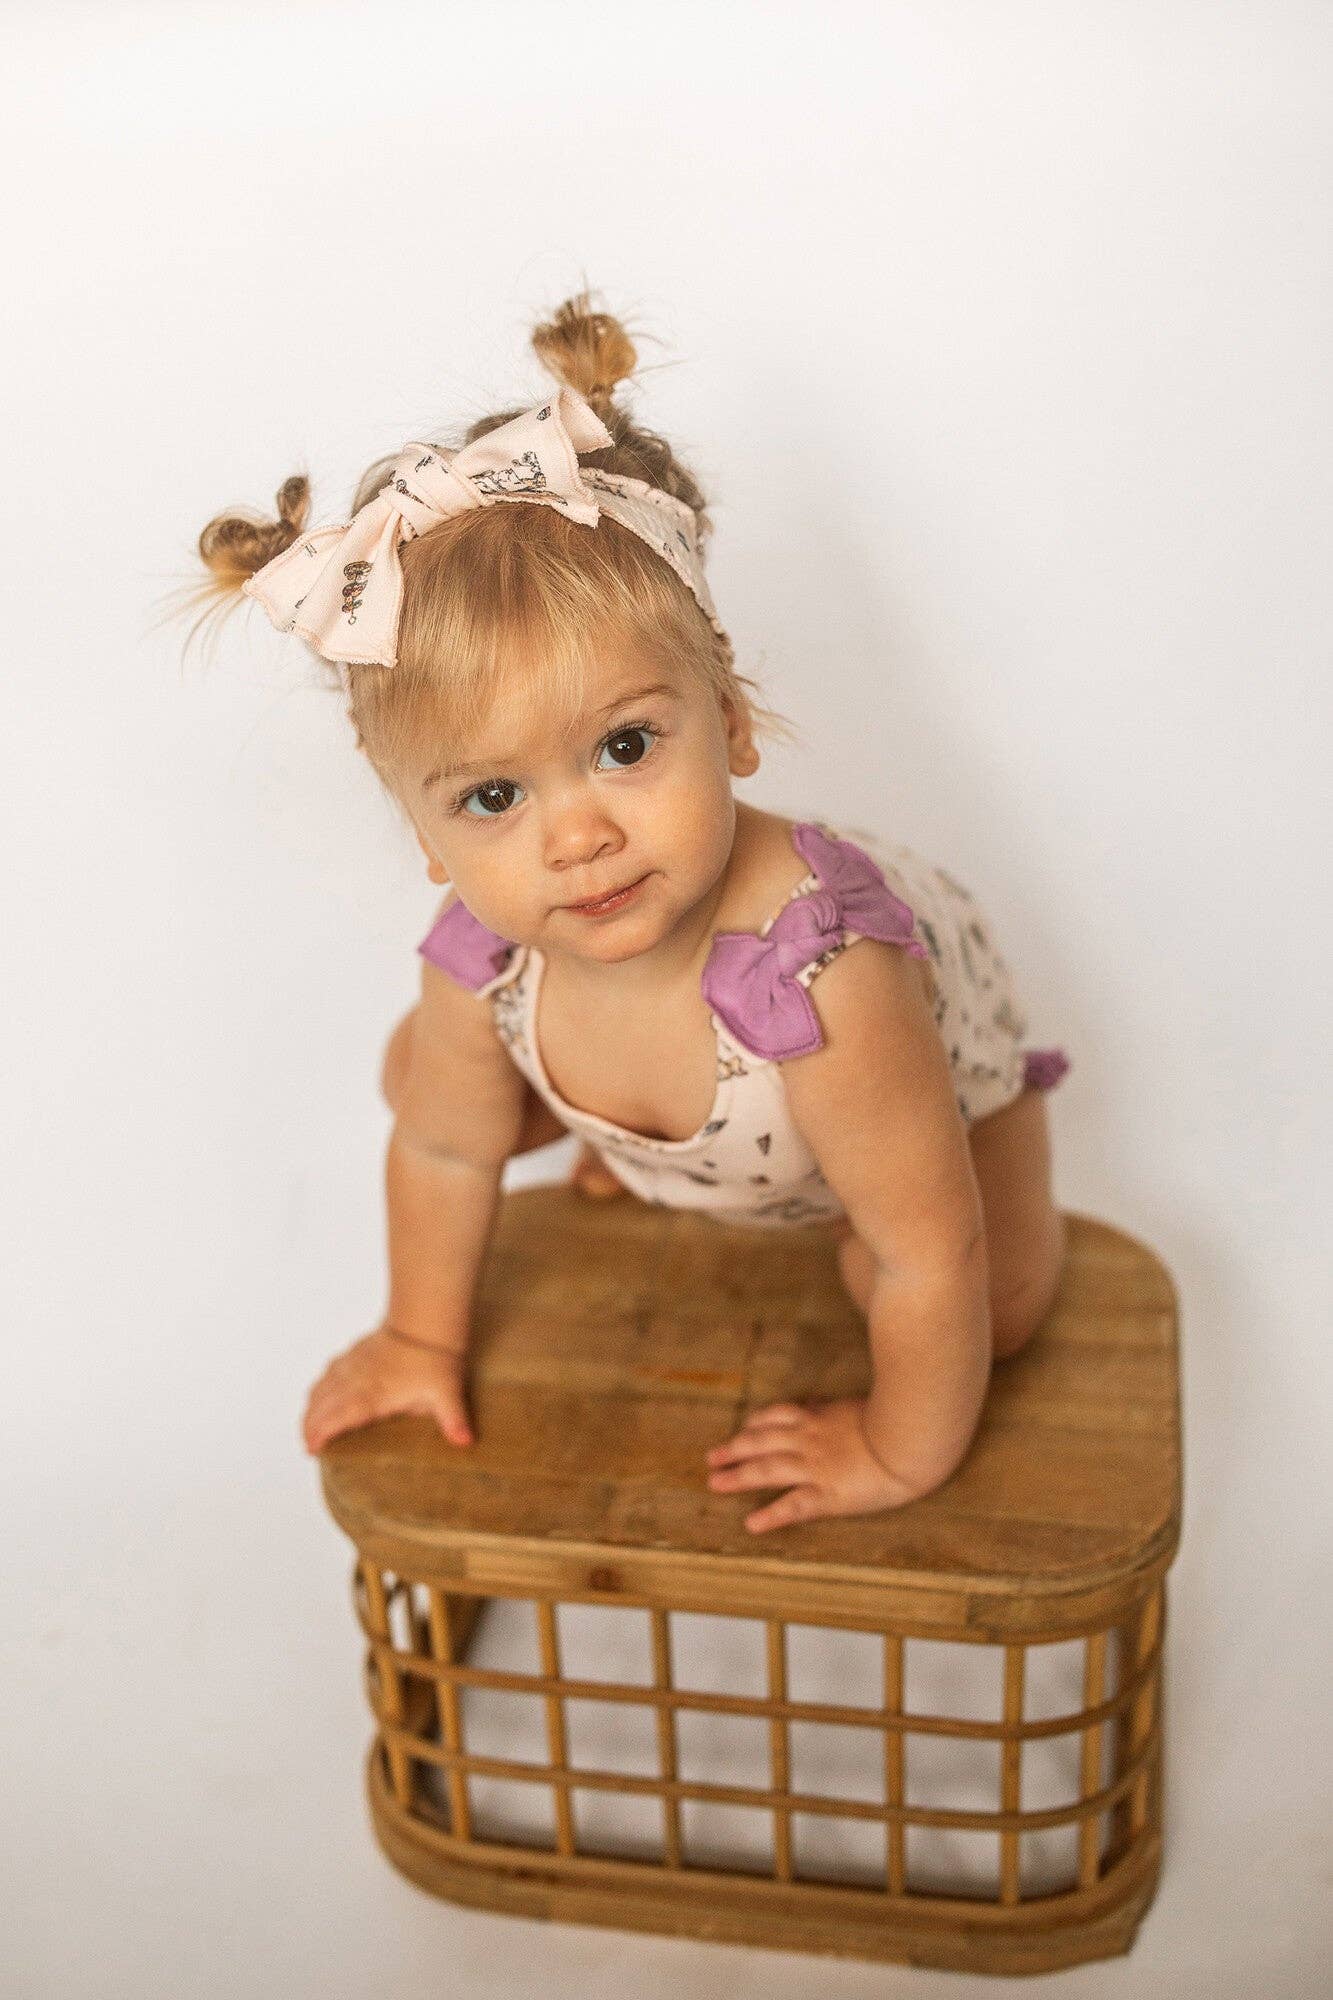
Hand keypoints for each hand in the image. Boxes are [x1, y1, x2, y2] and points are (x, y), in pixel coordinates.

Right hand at [302, 1324, 473, 1453]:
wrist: (426, 1320)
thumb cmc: (435, 1357)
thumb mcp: (447, 1392)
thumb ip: (454, 1419)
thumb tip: (466, 1441)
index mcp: (376, 1394)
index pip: (340, 1416)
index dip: (321, 1432)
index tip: (312, 1448)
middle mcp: (358, 1380)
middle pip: (323, 1405)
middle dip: (310, 1427)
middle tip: (307, 1446)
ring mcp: (354, 1366)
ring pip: (322, 1388)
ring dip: (311, 1409)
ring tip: (308, 1428)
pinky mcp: (355, 1355)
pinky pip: (329, 1373)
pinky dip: (319, 1388)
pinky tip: (319, 1396)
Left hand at [705, 1398, 923, 1532]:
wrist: (911, 1440)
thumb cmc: (893, 1421)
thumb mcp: (856, 1406)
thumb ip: (832, 1409)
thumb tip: (815, 1403)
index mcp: (818, 1419)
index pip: (776, 1417)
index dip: (754, 1425)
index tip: (741, 1430)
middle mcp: (809, 1442)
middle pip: (761, 1443)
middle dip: (734, 1450)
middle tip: (711, 1459)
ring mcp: (816, 1468)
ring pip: (768, 1470)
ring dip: (738, 1477)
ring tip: (715, 1484)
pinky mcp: (829, 1495)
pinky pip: (793, 1506)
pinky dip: (770, 1516)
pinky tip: (751, 1524)